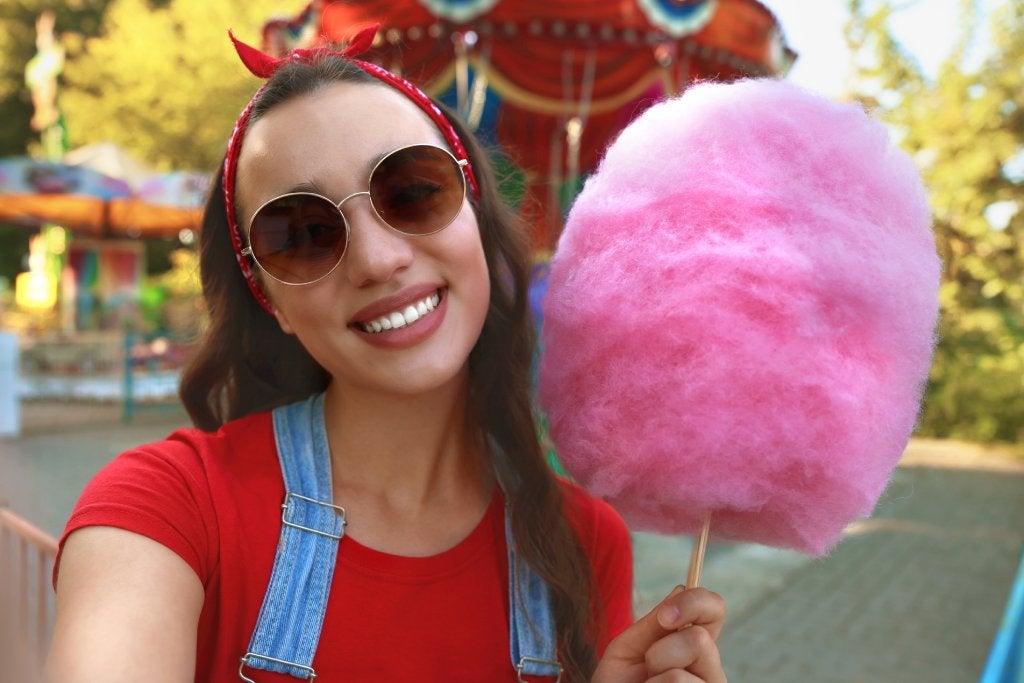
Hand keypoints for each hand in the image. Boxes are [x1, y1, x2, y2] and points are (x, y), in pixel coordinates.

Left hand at [592, 586, 726, 682]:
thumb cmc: (620, 681)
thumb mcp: (630, 646)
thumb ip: (654, 623)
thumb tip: (682, 588)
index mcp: (695, 644)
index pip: (714, 610)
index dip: (694, 602)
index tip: (664, 616)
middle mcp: (710, 669)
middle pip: (700, 640)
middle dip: (661, 651)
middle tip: (648, 667)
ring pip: (679, 675)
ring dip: (653, 676)